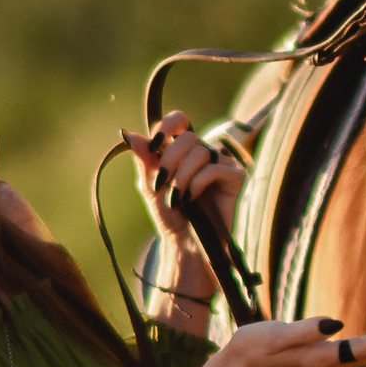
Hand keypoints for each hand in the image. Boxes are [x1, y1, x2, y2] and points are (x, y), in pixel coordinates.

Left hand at [127, 113, 245, 318]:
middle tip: (161, 183)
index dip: (167, 126)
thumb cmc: (171, 218)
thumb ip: (145, 161)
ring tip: (176, 199)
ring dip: (182, 176)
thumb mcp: (151, 187)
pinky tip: (192, 199)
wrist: (187, 245)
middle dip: (170, 159)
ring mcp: (221, 164)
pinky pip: (215, 168)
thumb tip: (130, 135)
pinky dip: (198, 183)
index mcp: (182, 151)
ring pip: (201, 152)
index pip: (179, 121)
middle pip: (188, 137)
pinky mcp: (235, 178)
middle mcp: (203, 153)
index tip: (154, 144)